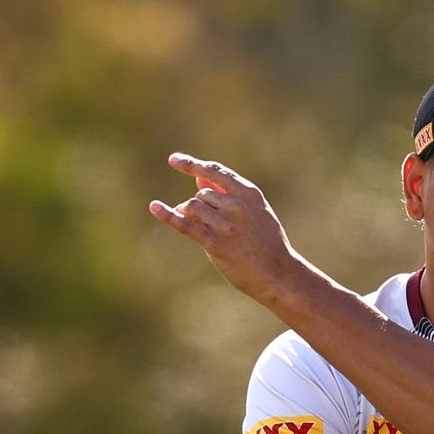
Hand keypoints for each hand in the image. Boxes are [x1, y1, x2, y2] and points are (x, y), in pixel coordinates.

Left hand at [149, 152, 298, 300]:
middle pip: (201, 194)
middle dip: (200, 206)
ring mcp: (225, 223)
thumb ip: (229, 194)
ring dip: (190, 215)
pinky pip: (184, 223)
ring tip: (204, 229)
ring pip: (192, 207)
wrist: (278, 273)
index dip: (192, 164)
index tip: (173, 160)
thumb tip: (198, 177)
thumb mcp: (256, 212)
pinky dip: (167, 214)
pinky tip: (154, 207)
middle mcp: (236, 204)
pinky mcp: (213, 242)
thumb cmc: (268, 243)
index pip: (215, 172)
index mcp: (249, 193)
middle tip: (211, 224)